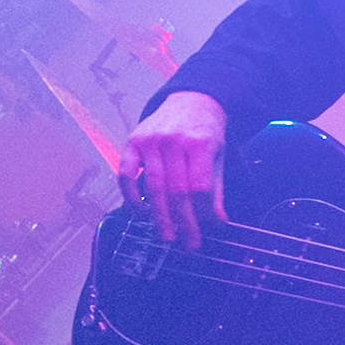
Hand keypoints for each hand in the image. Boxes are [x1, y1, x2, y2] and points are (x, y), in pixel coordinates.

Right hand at [119, 91, 226, 247]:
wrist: (190, 101)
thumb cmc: (205, 134)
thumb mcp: (218, 156)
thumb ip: (215, 189)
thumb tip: (219, 222)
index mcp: (200, 143)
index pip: (199, 188)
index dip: (202, 214)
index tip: (205, 232)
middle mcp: (173, 141)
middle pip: (176, 191)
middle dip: (183, 222)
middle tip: (187, 244)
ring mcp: (150, 141)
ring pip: (153, 187)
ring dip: (159, 216)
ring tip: (166, 236)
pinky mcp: (131, 142)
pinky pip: (125, 174)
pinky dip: (130, 196)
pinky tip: (140, 212)